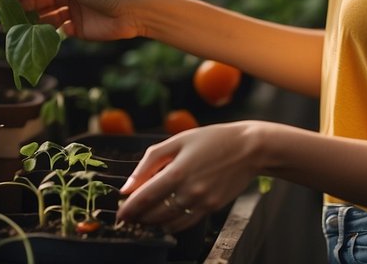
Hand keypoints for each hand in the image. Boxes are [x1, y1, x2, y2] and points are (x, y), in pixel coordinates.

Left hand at [116, 122, 263, 231]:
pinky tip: (163, 220)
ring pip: (169, 222)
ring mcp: (201, 202)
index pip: (144, 197)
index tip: (119, 214)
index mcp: (177, 171)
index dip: (128, 208)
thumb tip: (128, 186)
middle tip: (128, 217)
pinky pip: (186, 224)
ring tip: (142, 219)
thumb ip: (149, 163)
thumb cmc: (211, 140)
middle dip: (138, 217)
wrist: (248, 149)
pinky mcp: (212, 209)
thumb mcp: (176, 141)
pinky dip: (171, 225)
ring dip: (152, 223)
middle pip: (154, 213)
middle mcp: (189, 190)